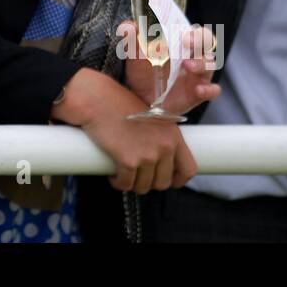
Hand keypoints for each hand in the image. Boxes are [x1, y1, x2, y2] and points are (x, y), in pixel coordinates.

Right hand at [52, 67, 197, 193]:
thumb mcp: (150, 117)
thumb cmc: (119, 104)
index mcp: (173, 135)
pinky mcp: (128, 161)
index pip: (188, 169)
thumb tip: (157, 159)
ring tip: (123, 173)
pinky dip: (119, 183)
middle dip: (149, 183)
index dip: (178, 180)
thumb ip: (159, 136)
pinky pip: (126, 184)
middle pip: (163, 182)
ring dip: (133, 184)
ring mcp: (147, 155)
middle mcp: (164, 146)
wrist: (98, 100)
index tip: (168, 180)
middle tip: (137, 175)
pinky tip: (114, 176)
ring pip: (144, 186)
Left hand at [118, 20, 219, 114]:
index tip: (183, 34)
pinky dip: (209, 89)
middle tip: (187, 43)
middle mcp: (193, 57)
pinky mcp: (197, 94)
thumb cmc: (141, 71)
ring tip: (187, 66)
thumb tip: (129, 26)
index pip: (197, 32)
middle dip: (201, 41)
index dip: (194, 31)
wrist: (138, 98)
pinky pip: (213, 90)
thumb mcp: (133, 54)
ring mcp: (197, 76)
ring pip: (210, 65)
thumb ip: (131, 38)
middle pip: (207, 44)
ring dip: (201, 63)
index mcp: (180, 44)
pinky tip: (199, 90)